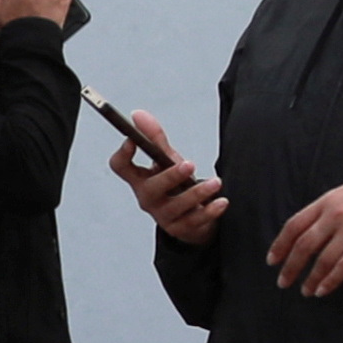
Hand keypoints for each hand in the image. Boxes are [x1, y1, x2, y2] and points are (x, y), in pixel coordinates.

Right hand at [108, 116, 226, 244]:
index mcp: (139, 179)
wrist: (192, 220)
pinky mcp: (181, 228)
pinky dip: (210, 211)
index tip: (132, 140)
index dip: (122, 155)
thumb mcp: (167, 160)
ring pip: (177, 206)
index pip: (121, 167)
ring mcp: (163, 215)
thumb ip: (155, 139)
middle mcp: (147, 198)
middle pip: (151, 188)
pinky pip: (195, 221)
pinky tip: (222, 201)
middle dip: (170, 176)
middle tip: (190, 165)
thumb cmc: (177, 185)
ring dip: (197, 193)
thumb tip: (138, 114)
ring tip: (216, 182)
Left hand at [268, 164, 342, 296]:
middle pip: (303, 245)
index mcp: (326, 200)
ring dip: (310, 278)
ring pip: (322, 259)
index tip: (272, 261)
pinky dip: (330, 280)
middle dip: (290, 267)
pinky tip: (322, 290)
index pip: (294, 225)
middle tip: (282, 283)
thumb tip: (310, 232)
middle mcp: (334, 214)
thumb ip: (328, 209)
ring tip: (304, 291)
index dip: (280, 245)